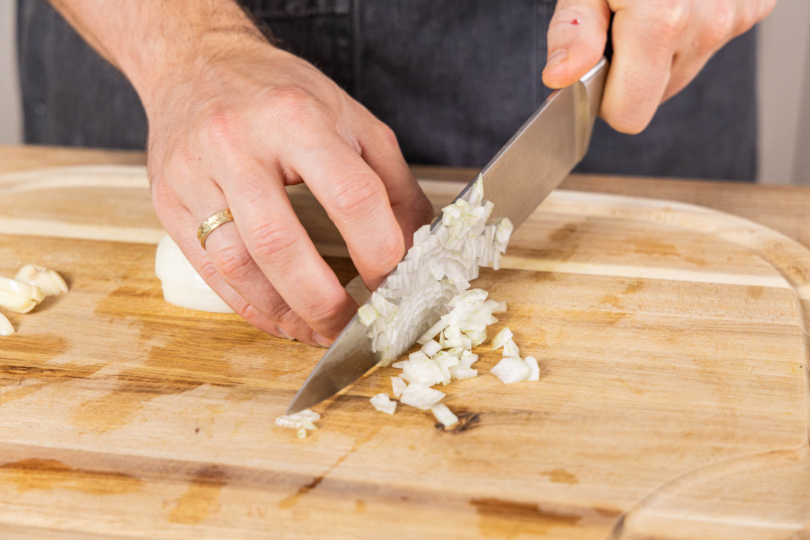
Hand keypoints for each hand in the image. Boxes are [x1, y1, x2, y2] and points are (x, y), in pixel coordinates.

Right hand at [145, 39, 433, 345]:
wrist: (196, 62)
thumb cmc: (279, 93)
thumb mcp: (352, 119)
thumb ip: (392, 183)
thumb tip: (421, 247)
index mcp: (296, 117)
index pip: (349, 195)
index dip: (378, 249)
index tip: (393, 282)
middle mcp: (237, 144)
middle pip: (280, 241)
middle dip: (323, 300)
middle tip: (354, 327)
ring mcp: (195, 175)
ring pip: (237, 265)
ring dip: (284, 313)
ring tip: (317, 331)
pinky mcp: (170, 202)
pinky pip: (210, 271)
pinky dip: (250, 306)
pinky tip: (280, 319)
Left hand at [542, 0, 775, 132]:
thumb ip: (575, 31)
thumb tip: (561, 78)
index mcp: (663, 23)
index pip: (630, 115)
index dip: (605, 98)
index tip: (597, 66)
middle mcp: (709, 25)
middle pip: (655, 95)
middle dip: (632, 72)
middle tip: (622, 22)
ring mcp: (736, 17)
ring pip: (682, 72)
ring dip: (661, 51)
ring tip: (651, 6)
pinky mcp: (753, 7)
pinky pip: (710, 44)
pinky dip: (690, 29)